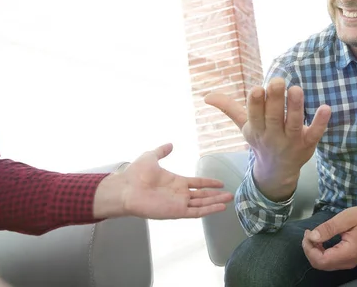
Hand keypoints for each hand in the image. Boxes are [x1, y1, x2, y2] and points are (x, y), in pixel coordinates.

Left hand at [94, 143, 233, 219]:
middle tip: (231, 194)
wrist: (126, 188)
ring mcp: (178, 203)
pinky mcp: (176, 211)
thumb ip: (161, 151)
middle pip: (202, 196)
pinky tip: (219, 207)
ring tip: (229, 199)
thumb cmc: (136, 173)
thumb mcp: (151, 157)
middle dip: (216, 195)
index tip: (220, 183)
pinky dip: (208, 210)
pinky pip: (196, 212)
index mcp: (175, 182)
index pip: (196, 184)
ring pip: (202, 204)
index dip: (208, 183)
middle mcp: (179, 194)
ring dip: (215, 202)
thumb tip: (170, 144)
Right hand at [205, 77, 330, 178]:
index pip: (254, 115)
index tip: (258, 88)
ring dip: (295, 107)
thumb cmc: (261, 140)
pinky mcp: (308, 144)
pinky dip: (320, 122)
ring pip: (293, 124)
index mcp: (256, 129)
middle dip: (275, 100)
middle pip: (273, 117)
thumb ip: (228, 108)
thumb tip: (206, 96)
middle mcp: (272, 135)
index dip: (256, 103)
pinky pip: (314, 134)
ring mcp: (291, 141)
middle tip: (278, 81)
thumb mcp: (244, 125)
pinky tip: (325, 108)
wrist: (277, 171)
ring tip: (296, 89)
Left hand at [302, 207, 356, 270]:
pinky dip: (319, 251)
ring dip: (313, 250)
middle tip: (308, 233)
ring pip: (322, 263)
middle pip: (320, 264)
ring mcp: (347, 262)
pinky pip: (328, 260)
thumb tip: (312, 237)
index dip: (309, 249)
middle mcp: (348, 261)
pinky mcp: (346, 259)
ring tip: (312, 235)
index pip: (321, 260)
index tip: (308, 233)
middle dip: (309, 249)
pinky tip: (318, 240)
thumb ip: (328, 228)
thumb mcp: (344, 218)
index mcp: (348, 253)